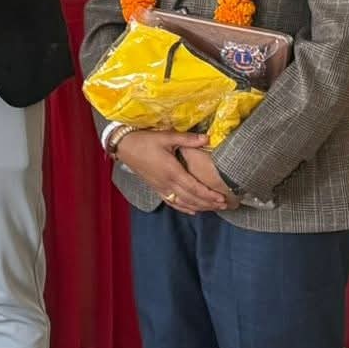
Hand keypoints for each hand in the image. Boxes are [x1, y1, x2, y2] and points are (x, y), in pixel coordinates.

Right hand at [116, 130, 231, 212]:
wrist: (123, 146)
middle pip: (191, 198)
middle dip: (208, 203)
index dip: (209, 195)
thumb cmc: (144, 140)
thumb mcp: (165, 137)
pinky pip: (172, 202)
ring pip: (183, 202)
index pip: (194, 187)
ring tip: (213, 208)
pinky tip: (192, 210)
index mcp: (172, 171)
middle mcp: (167, 183)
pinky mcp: (156, 188)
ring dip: (199, 207)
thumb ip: (187, 139)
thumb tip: (207, 138)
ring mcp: (161, 187)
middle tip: (225, 206)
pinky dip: (184, 208)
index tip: (222, 198)